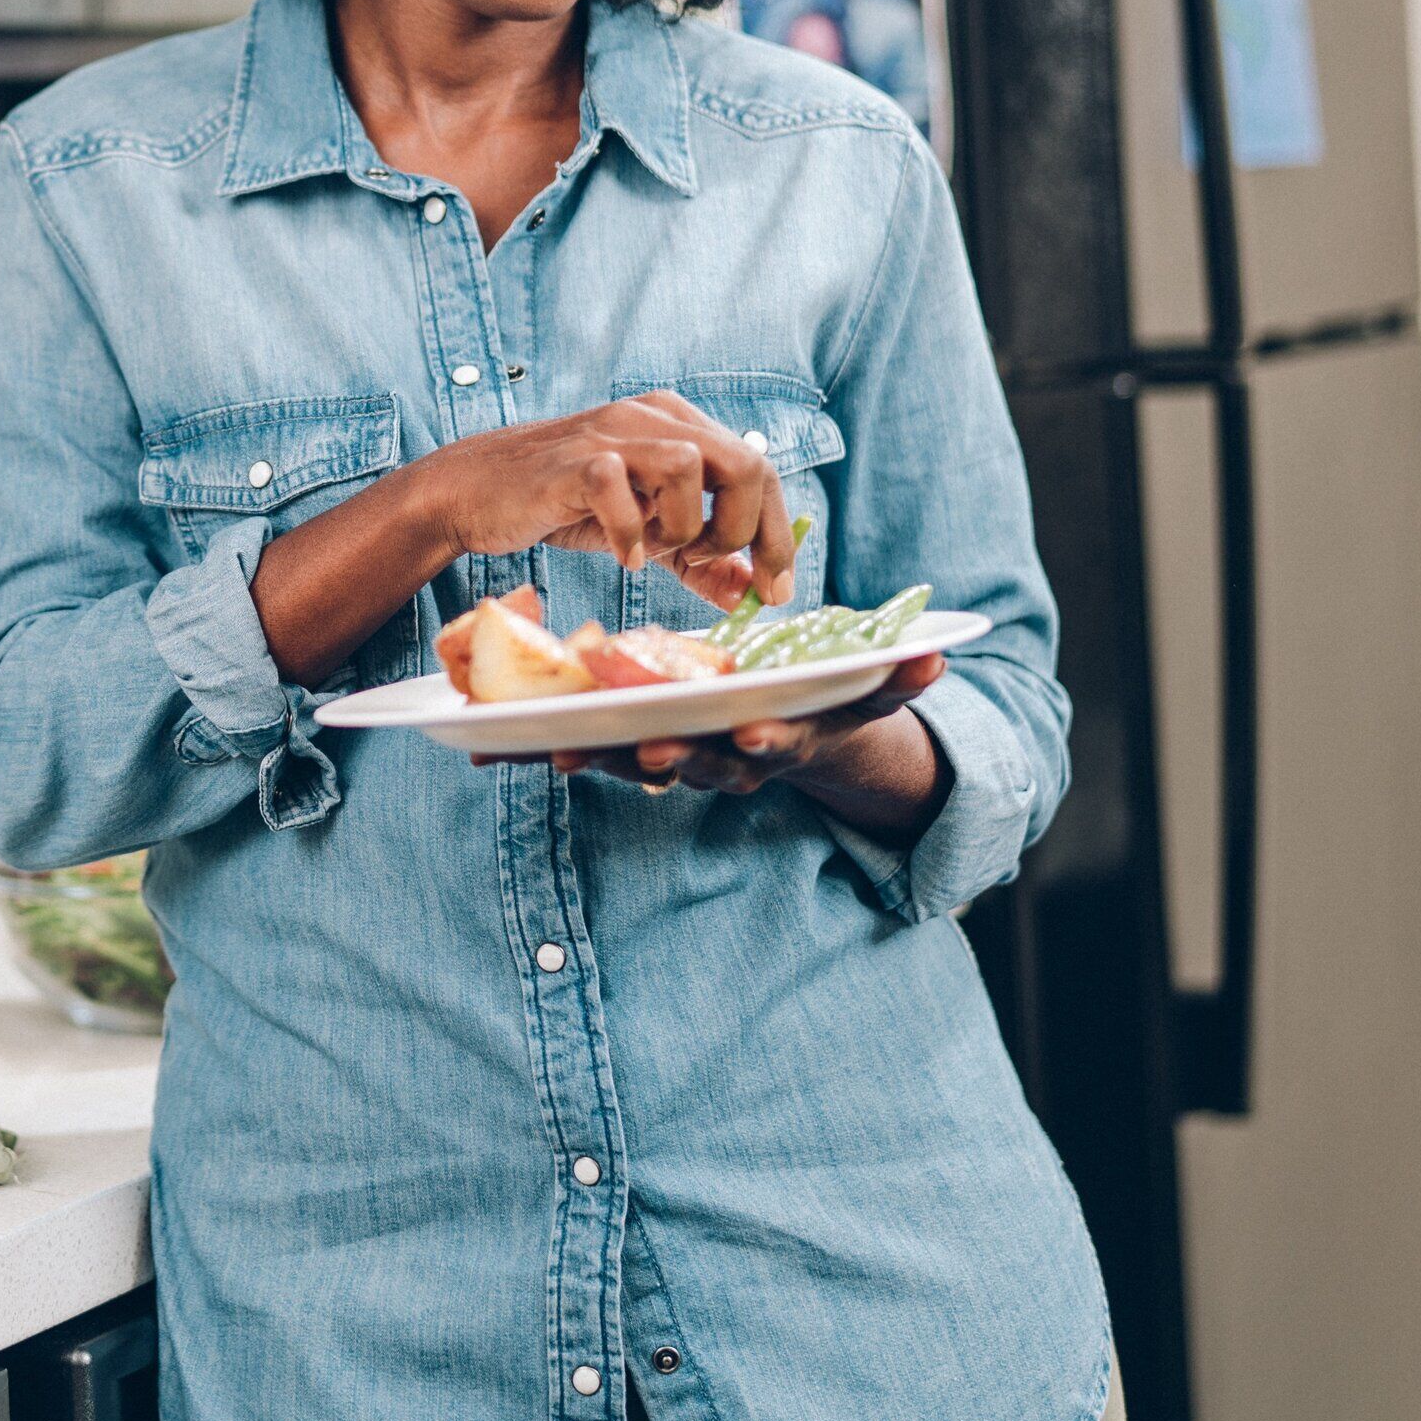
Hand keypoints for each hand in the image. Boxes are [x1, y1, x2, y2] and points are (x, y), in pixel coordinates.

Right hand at [409, 391, 797, 604]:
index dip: (777, 534)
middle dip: (742, 532)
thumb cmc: (564, 505)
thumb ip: (698, 559)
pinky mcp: (573, 461)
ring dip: (682, 528)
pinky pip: (619, 490)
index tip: (776, 590)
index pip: (760, 468)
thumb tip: (750, 592)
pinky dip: (630, 534)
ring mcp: (612, 434)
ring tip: (654, 549)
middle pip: (745, 462)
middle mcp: (653, 417)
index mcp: (679, 425)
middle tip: (711, 568)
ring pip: (688, 468)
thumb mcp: (645, 532)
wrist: (476, 492)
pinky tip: (621, 554)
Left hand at [495, 654, 952, 842]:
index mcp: (769, 741)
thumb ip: (897, 675)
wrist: (787, 738)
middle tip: (637, 754)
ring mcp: (665, 759)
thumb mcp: (864, 693)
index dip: (760, 741)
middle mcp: (714, 760)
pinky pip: (571, 751)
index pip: (764, 745)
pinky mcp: (617, 748)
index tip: (752, 731)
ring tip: (538, 750)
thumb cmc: (820, 705)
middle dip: (660, 761)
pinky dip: (528, 750)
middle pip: (684, 765)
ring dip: (578, 759)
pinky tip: (480, 746)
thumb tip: (940, 656)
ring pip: (617, 763)